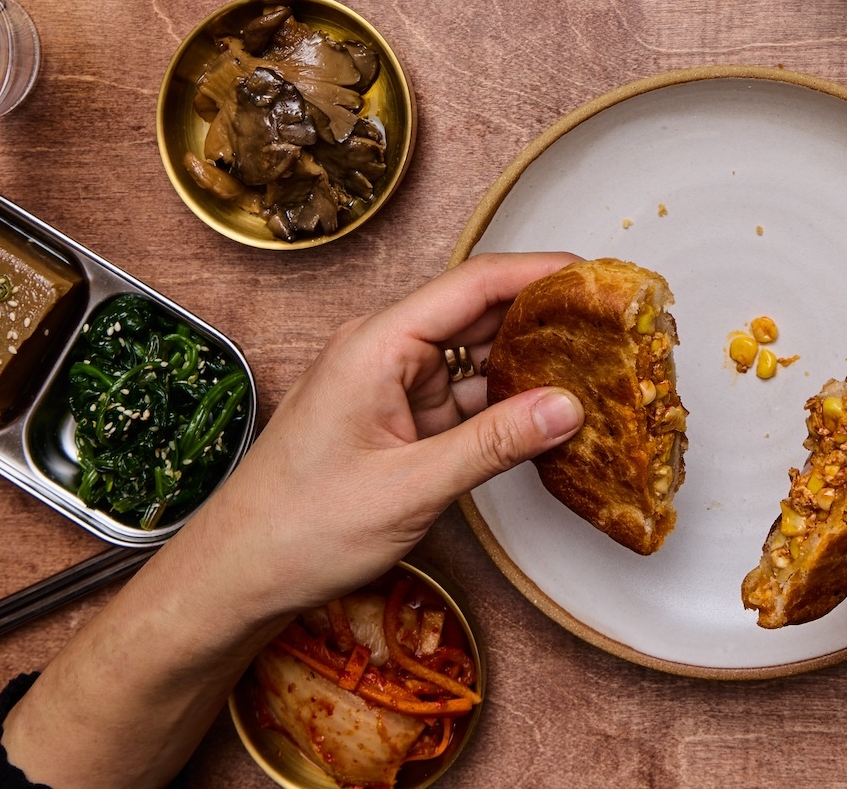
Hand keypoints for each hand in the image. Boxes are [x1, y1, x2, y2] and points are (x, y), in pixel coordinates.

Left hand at [0, 253, 585, 788]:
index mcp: (378, 344)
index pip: (473, 284)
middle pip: (478, 313)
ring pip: (474, 359)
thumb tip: (568, 407)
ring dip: (527, 365)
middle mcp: (384, 352)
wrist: (238, 574)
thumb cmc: (300, 527)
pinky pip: (462, 399)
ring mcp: (390, 386)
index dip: (538, 272)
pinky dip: (503, 406)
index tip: (593, 273)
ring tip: (593, 367)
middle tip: (609, 323)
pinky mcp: (396, 421)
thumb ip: (494, 443)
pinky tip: (545, 417)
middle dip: (542, 315)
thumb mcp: (411, 487)